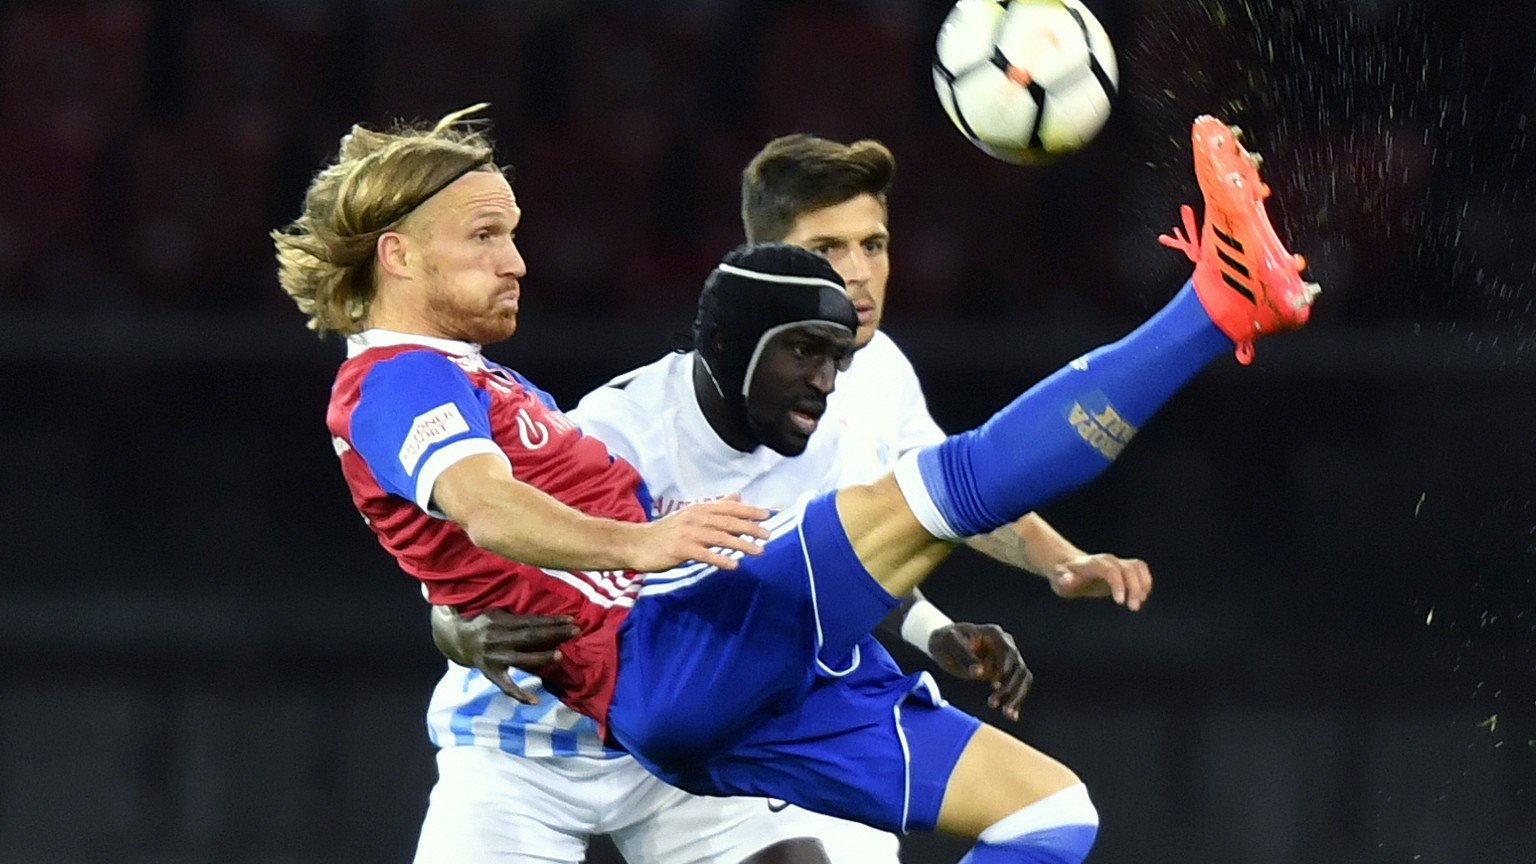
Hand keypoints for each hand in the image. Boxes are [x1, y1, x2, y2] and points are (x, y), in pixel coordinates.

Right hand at [430, 605, 579, 703]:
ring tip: (560, 655)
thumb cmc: (483, 623)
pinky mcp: (491, 674)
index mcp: (499, 622)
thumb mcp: (496, 613)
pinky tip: (535, 700)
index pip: (530, 621)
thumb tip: (545, 618)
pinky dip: (520, 694)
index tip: (571, 619)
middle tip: (575, 631)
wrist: (456, 640)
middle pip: (529, 637)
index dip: (551, 621)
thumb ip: (516, 617)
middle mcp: (496, 640)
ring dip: (541, 658)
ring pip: (521, 660)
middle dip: (554, 634)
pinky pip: (506, 686)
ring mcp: (494, 658)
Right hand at [629, 494, 771, 570]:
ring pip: (720, 537)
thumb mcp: (691, 515)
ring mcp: (688, 533)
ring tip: (758, 551)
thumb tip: (737, 497)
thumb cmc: (666, 532)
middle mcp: (695, 518)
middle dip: (750, 527)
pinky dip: (720, 559)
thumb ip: (716, 508)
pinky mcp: (680, 549)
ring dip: (741, 544)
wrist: (636, 543)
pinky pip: (705, 554)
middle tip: (768, 535)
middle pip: (728, 521)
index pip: (729, 507)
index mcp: (699, 509)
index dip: (749, 510)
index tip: (768, 515)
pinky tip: (734, 565)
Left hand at [928, 623, 1031, 721]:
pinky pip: (1016, 687)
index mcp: (994, 634)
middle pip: (1019, 667)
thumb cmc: (946, 640)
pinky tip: (1012, 714)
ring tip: (1007, 713)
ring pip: (1021, 679)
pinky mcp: (1003, 673)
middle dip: (1010, 687)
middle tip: (994, 703)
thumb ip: (965, 656)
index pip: (1009, 652)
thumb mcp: (951, 643)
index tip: (995, 685)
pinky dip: (1015, 700)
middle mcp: (1005, 645)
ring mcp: (1006, 659)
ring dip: (1016, 696)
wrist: (943, 644)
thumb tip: (978, 672)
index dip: (1005, 668)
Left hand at [1049, 553, 1151, 610]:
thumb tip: (1068, 579)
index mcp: (1093, 564)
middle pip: (1128, 569)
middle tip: (1133, 608)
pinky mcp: (1124, 567)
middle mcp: (1108, 561)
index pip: (1111, 570)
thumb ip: (1063, 579)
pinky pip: (1141, 568)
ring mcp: (1117, 562)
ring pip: (1138, 567)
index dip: (1119, 584)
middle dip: (1134, 587)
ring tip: (1138, 603)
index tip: (1120, 602)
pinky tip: (1142, 596)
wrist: (1069, 568)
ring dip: (1143, 585)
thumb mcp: (1058, 580)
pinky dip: (1145, 581)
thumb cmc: (1063, 577)